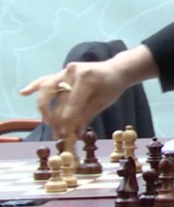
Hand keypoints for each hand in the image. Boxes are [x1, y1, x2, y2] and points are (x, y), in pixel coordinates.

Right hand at [20, 45, 157, 137]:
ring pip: (47, 88)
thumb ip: (87, 116)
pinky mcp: (62, 72)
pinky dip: (34, 86)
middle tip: (57, 133)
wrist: (116, 69)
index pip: (72, 104)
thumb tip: (74, 133)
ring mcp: (66, 70)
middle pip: (58, 98)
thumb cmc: (112, 86)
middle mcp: (73, 72)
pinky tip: (23, 93)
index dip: (67, 121)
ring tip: (47, 123)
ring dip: (45, 107)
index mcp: (87, 79)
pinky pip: (46, 79)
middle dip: (56, 118)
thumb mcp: (103, 102)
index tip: (66, 136)